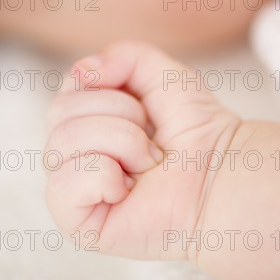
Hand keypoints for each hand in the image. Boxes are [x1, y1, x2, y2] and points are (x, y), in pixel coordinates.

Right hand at [45, 41, 240, 259]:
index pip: (64, 92)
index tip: (140, 107)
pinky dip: (104, 178)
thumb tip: (83, 71)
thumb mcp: (162, 75)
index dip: (103, 89)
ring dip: (120, 144)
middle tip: (151, 142)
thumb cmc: (194, 130)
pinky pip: (63, 185)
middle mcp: (74, 155)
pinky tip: (128, 190)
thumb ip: (123, 55)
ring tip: (147, 163)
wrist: (221, 173)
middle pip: (58, 112)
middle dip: (119, 117)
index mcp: (86, 124)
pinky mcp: (78, 224)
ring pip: (61, 143)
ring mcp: (74, 191)